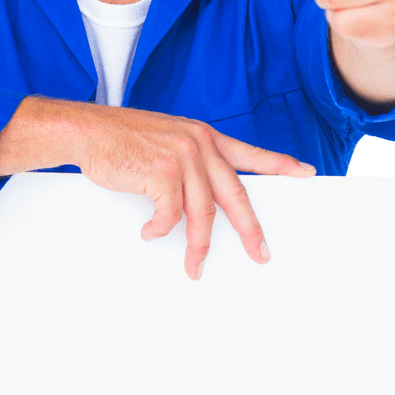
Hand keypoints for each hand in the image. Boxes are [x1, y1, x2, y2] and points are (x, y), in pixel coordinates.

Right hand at [73, 104, 316, 280]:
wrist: (89, 130)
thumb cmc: (123, 139)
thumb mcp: (168, 140)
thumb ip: (192, 163)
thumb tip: (205, 201)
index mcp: (204, 137)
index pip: (251, 153)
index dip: (281, 164)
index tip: (305, 173)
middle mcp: (199, 144)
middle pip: (236, 195)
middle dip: (250, 229)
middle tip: (260, 252)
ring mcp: (181, 157)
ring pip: (203, 214)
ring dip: (198, 245)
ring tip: (194, 264)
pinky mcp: (161, 172)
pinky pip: (170, 216)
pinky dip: (161, 230)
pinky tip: (150, 230)